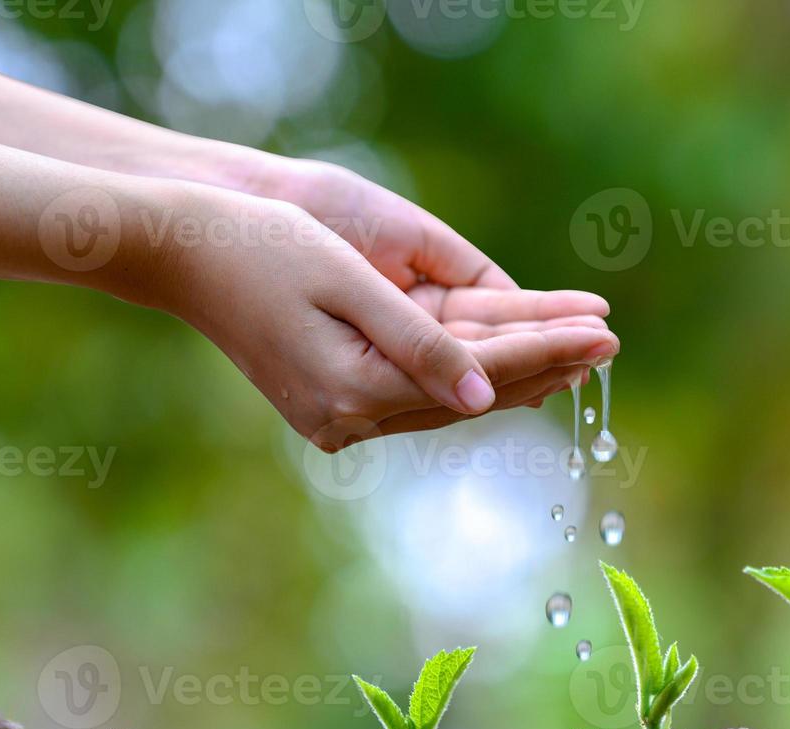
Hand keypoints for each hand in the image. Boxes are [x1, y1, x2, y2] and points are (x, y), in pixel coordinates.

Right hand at [144, 184, 617, 446]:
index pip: (478, 375)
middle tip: (611, 344)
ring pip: (451, 401)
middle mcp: (349, 418)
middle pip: (472, 397)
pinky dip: (472, 378)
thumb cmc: (259, 248)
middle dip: (545, 367)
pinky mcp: (333, 406)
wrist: (178, 252)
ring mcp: (339, 419)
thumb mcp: (346, 285)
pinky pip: (422, 395)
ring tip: (579, 355)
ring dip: (516, 377)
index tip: (606, 334)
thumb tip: (485, 397)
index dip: (548, 352)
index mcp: (355, 390)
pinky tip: (512, 368)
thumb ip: (419, 344)